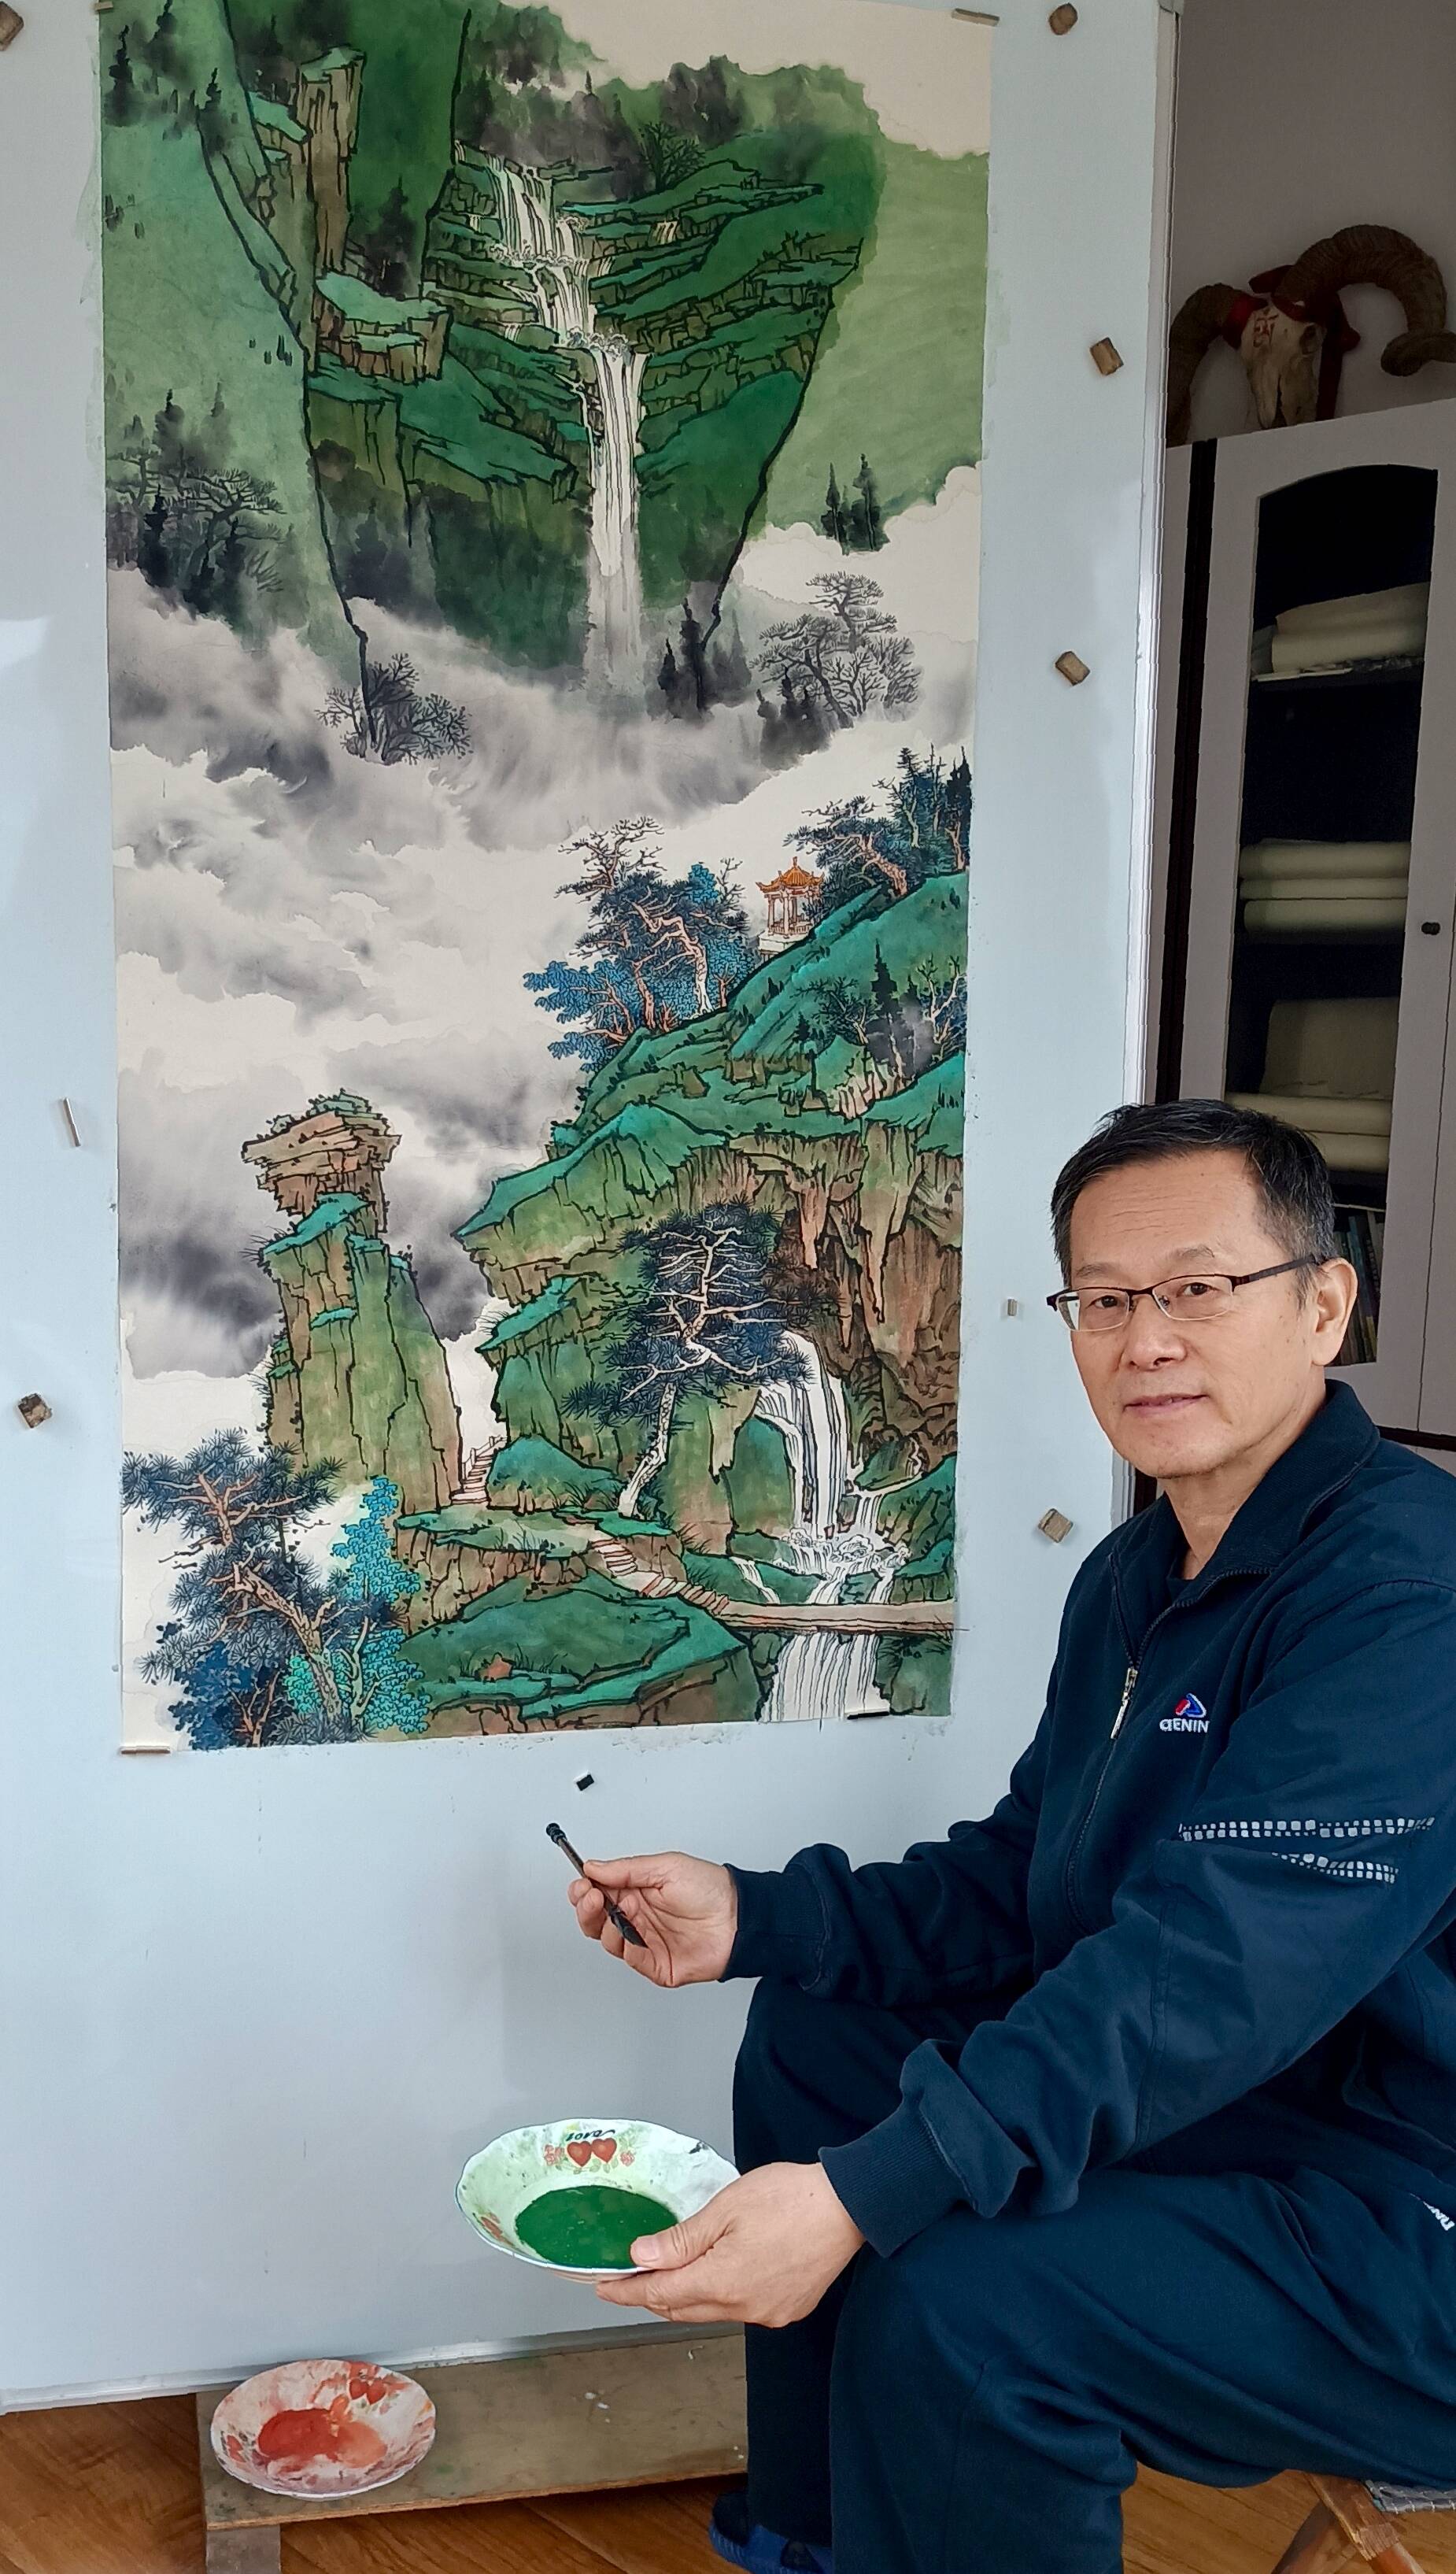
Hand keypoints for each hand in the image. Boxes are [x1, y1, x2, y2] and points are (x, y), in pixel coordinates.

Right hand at [567, 1850, 738, 1987]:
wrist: (740, 1919)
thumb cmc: (711, 1889)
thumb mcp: (666, 1867)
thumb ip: (626, 1870)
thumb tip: (593, 1867)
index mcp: (637, 1891)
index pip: (599, 1891)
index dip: (585, 1889)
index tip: (581, 1884)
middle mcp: (638, 1916)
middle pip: (596, 1919)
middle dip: (587, 1909)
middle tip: (590, 1899)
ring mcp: (646, 1941)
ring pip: (608, 1940)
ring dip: (604, 1927)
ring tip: (614, 1914)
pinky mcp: (656, 1964)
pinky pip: (631, 1960)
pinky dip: (625, 1949)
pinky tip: (630, 1935)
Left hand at [594, 2163, 864, 2326]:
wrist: (848, 2207)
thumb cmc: (789, 2198)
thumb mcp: (726, 2208)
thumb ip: (682, 2239)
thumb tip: (642, 2256)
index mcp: (722, 2281)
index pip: (659, 2294)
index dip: (627, 2291)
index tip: (603, 2286)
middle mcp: (743, 2306)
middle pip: (681, 2309)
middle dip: (650, 2295)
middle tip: (626, 2279)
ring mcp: (767, 2312)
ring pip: (710, 2311)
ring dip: (684, 2296)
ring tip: (666, 2273)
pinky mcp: (787, 2309)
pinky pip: (739, 2309)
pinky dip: (718, 2295)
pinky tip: (716, 2275)